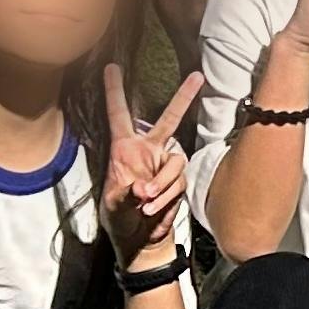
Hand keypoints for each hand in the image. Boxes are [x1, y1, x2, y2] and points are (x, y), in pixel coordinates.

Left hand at [101, 66, 200, 267]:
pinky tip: (153, 208)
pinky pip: (178, 182)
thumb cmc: (120, 219)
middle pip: (168, 119)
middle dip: (183, 98)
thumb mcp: (114, 206)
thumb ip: (125, 194)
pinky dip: (166, 196)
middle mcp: (147, 150)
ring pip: (174, 162)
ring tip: (145, 202)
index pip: (119, 114)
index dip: (115, 91)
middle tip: (197, 77)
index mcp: (123, 149)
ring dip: (161, 184)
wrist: (141, 240)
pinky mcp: (178, 180)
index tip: (111, 68)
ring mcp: (164, 164)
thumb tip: (141, 186)